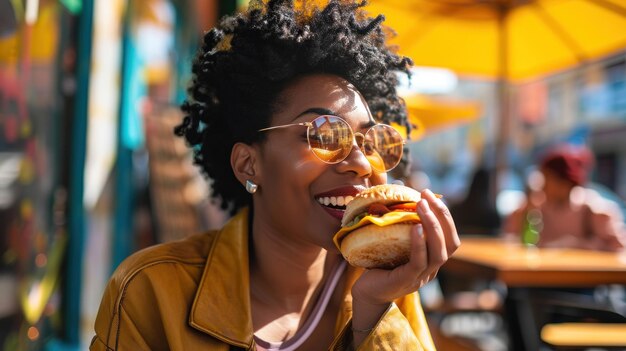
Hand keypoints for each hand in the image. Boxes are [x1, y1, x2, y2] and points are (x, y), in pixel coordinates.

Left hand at [349, 189, 459, 333]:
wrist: (367, 292)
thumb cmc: (380, 264)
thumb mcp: (395, 243)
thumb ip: (402, 226)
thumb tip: (398, 191)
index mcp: (432, 259)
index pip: (450, 237)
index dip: (445, 216)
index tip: (431, 195)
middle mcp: (432, 269)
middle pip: (450, 243)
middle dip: (442, 216)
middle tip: (427, 196)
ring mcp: (421, 277)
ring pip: (439, 253)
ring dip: (432, 227)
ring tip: (421, 206)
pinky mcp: (406, 281)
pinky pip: (419, 262)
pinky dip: (420, 244)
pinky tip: (414, 228)